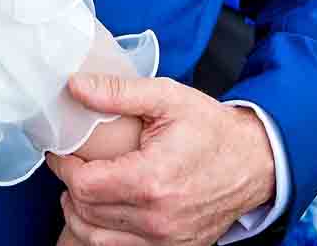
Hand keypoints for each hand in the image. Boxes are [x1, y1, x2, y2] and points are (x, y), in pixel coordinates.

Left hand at [46, 74, 274, 245]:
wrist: (254, 162)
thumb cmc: (211, 129)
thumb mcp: (167, 98)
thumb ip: (118, 92)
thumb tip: (75, 87)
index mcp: (152, 180)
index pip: (84, 185)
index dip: (64, 166)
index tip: (61, 150)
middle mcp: (157, 218)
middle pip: (85, 213)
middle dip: (70, 186)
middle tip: (71, 162)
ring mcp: (165, 239)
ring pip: (96, 238)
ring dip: (80, 214)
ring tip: (81, 187)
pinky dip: (103, 232)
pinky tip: (104, 208)